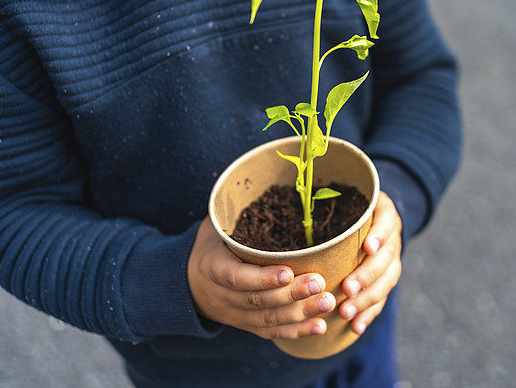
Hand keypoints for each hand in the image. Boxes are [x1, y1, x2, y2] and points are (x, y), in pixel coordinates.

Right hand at [187, 217, 335, 339]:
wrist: (187, 282)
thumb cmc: (212, 244)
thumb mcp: (216, 226)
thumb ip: (237, 214)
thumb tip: (266, 183)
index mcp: (212, 268)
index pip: (236, 277)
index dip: (261, 278)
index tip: (287, 273)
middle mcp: (223, 296)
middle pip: (258, 301)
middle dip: (291, 294)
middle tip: (321, 284)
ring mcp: (235, 314)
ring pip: (268, 319)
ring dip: (300, 313)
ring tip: (328, 303)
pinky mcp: (248, 325)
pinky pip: (272, 332)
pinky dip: (297, 331)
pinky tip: (320, 326)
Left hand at [338, 191, 402, 334]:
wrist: (373, 217)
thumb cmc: (350, 206)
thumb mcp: (347, 195)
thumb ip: (332, 197)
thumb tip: (302, 198)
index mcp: (384, 213)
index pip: (387, 222)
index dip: (380, 235)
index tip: (368, 247)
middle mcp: (392, 238)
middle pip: (387, 258)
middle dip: (367, 275)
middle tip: (348, 288)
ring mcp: (392, 260)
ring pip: (386, 281)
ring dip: (367, 299)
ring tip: (347, 312)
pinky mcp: (386, 279)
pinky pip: (382, 298)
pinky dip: (369, 313)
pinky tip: (356, 327)